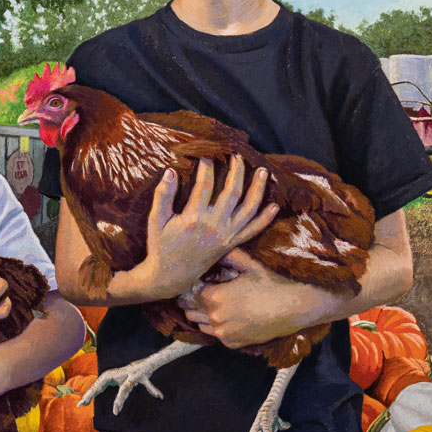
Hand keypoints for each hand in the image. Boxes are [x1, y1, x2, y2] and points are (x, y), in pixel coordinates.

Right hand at [139, 156, 278, 297]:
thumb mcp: (157, 220)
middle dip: (236, 171)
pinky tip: (274, 206)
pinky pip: (253, 230)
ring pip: (248, 209)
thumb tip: (170, 171)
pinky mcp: (231, 244)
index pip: (205, 186)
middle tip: (236, 156)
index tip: (207, 155)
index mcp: (193, 218)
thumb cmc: (161, 246)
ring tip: (263, 172)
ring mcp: (225, 236)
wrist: (170, 277)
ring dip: (258, 189)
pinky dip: (265, 219)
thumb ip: (163, 195)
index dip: (207, 167)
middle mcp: (214, 226)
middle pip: (232, 192)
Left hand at [178, 248, 341, 347]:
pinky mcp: (233, 343)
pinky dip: (218, 327)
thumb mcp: (249, 264)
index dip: (196, 285)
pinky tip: (228, 317)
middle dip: (194, 301)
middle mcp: (214, 318)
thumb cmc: (272, 283)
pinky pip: (216, 335)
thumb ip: (227, 255)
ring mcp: (223, 333)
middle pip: (191, 310)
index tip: (202, 280)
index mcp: (214, 297)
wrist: (295, 308)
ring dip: (203, 315)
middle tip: (204, 293)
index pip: (192, 291)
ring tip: (215, 306)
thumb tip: (212, 248)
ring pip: (201, 325)